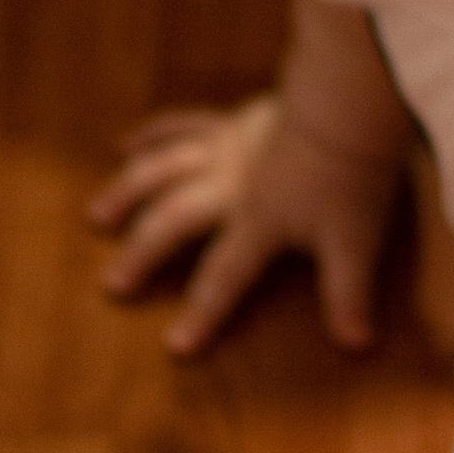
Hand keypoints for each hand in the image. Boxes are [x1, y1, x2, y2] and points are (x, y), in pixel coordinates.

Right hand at [88, 93, 401, 358]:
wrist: (347, 104)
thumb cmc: (352, 176)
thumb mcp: (355, 242)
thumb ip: (348, 295)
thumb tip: (357, 348)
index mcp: (256, 224)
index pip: (225, 278)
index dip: (202, 314)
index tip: (174, 347)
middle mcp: (227, 188)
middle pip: (174, 222)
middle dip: (143, 256)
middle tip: (112, 284)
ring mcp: (224, 150)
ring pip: (162, 171)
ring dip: (127, 193)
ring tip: (97, 217)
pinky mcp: (230, 121)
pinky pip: (181, 125)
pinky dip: (151, 134)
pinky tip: (124, 144)